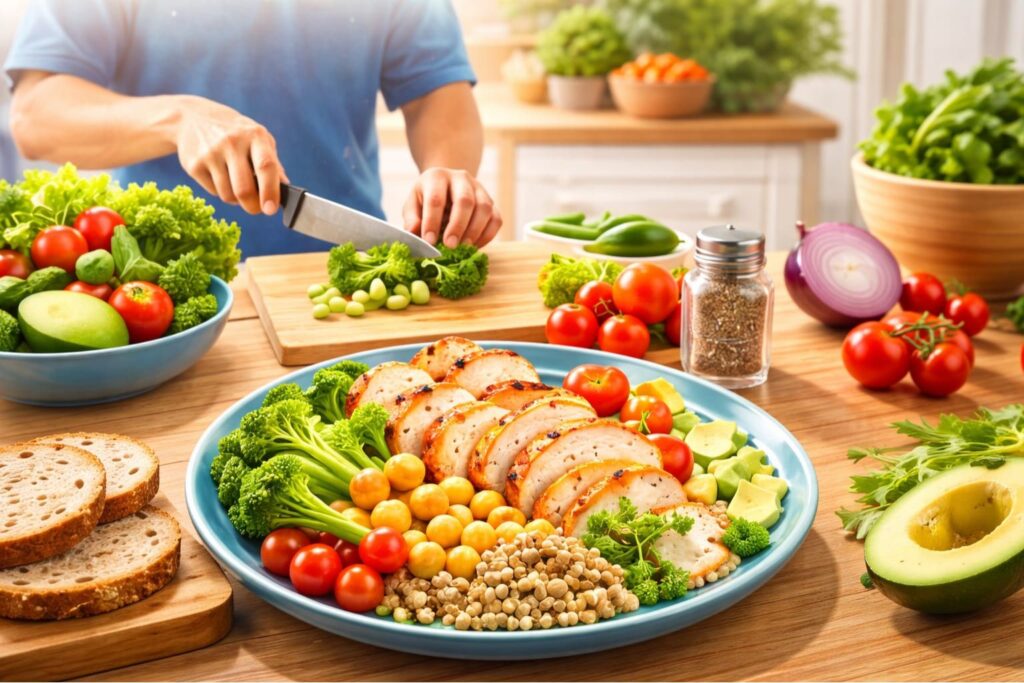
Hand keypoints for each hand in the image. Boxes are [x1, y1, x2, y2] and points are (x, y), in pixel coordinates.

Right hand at [175, 96, 286, 214]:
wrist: (192, 117)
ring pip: (228, 195)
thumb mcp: (257, 137)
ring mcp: (210, 153)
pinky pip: (213, 192)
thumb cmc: (234, 132)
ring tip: (237, 186)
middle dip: (253, 206)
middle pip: (244, 189)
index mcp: (254, 135)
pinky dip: (220, 191)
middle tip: (256, 209)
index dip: (270, 191)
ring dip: (236, 199)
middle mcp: (231, 142)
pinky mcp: (194, 165)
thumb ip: (273, 162)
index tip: (271, 209)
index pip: (266, 166)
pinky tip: (220, 176)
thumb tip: (285, 188)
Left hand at [402, 168, 501, 247]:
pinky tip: (474, 246)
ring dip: (474, 231)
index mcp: (437, 177)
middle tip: (450, 246)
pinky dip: (487, 236)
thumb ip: (412, 219)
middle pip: (465, 200)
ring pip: (484, 208)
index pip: (436, 199)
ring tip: (463, 248)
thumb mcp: (413, 204)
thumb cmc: (426, 198)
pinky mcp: (492, 202)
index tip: (429, 241)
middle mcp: (461, 178)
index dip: (432, 221)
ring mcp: (479, 189)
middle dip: (457, 226)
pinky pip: (496, 219)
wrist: (446, 186)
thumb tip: (415, 233)